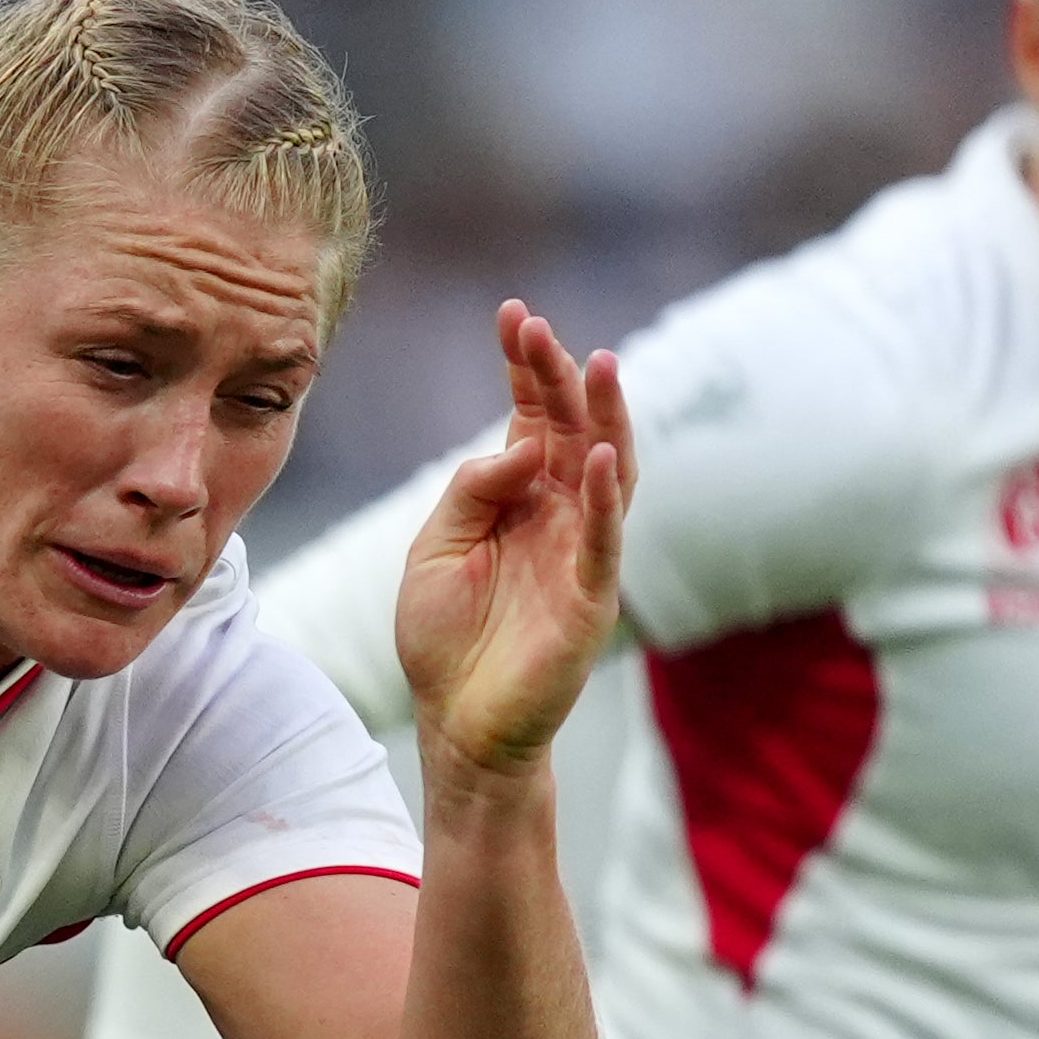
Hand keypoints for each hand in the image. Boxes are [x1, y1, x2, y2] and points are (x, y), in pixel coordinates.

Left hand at [391, 303, 629, 779]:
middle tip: (538, 327)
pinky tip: (591, 455)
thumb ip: (469, 492)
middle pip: (568, 429)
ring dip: (602, 418)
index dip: (525, 368)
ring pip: (604, 470)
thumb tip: (518, 448)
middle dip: (557, 375)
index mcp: (519, 497)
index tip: (513, 315)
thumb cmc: (445, 638)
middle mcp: (557, 514)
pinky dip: (600, 497)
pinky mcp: (591, 598)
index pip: (529, 417)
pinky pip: (603, 539)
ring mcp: (581, 552)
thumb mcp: (434, 548)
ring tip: (596, 364)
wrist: (458, 723)